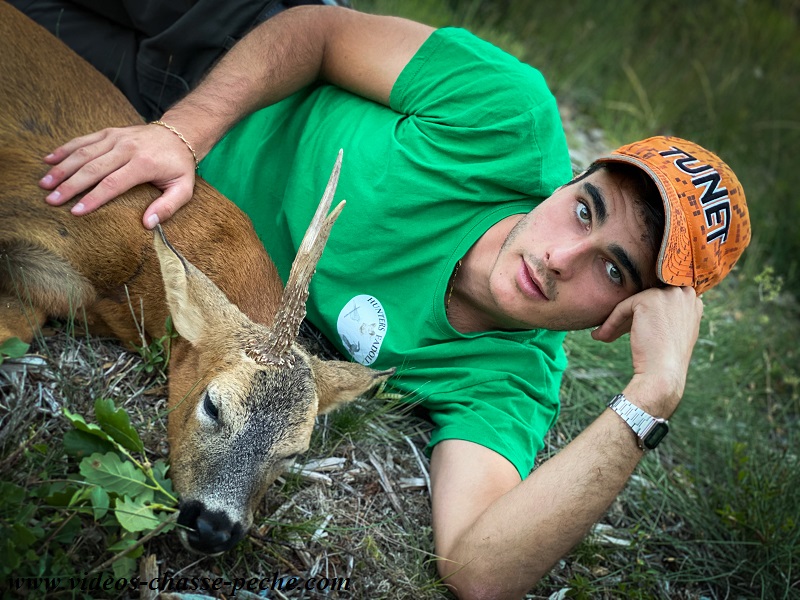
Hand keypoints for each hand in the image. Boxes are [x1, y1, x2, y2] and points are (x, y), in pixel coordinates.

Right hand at [39, 123, 197, 228]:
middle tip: (51, 200)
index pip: (113, 183)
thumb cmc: (179, 166)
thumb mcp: (183, 189)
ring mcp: (116, 138)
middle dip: (69, 185)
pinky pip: (83, 140)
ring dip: (61, 168)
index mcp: (144, 164)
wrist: (179, 134)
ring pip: (83, 153)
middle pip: (92, 168)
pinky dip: (64, 149)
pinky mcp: (109, 132)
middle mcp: (127, 148)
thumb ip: (168, 207)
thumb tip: (148, 224)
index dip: (94, 198)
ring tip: (44, 184)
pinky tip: (48, 159)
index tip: (76, 212)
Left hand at [591, 286, 702, 415]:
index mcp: (692, 301)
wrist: (663, 373)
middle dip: (628, 318)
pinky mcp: (649, 299)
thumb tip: (649, 312)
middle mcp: (684, 293)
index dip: (644, 316)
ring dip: (617, 322)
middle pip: (647, 301)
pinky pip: (623, 307)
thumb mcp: (675, 332)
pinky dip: (611, 322)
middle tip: (613, 333)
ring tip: (605, 336)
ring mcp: (668, 295)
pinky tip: (602, 335)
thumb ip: (667, 316)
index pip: (661, 301)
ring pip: (633, 304)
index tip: (629, 330)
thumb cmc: (667, 360)